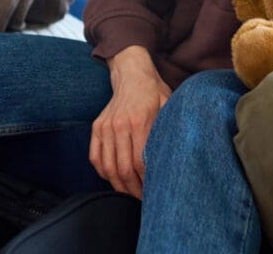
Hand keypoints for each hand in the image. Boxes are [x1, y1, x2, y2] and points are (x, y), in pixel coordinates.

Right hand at [90, 46, 170, 198]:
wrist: (131, 73)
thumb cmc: (154, 91)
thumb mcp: (168, 104)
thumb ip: (169, 128)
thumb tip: (178, 154)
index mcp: (139, 120)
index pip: (139, 161)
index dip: (146, 181)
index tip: (154, 192)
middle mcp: (119, 124)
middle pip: (122, 168)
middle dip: (133, 189)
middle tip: (143, 199)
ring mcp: (105, 126)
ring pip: (107, 167)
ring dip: (118, 186)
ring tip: (130, 194)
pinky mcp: (97, 127)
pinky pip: (95, 157)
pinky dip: (103, 173)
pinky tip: (114, 179)